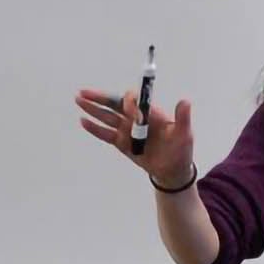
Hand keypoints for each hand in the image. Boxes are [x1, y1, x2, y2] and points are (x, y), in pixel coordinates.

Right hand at [74, 87, 196, 188]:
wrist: (173, 171)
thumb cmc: (180, 150)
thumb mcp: (184, 134)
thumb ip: (182, 118)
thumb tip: (185, 101)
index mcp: (150, 113)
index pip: (134, 101)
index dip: (129, 102)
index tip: (131, 111)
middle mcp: (136, 119)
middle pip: (115, 104)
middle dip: (100, 98)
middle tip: (84, 92)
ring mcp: (127, 131)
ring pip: (107, 117)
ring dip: (93, 109)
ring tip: (78, 100)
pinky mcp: (122, 144)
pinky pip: (106, 134)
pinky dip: (95, 128)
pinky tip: (83, 121)